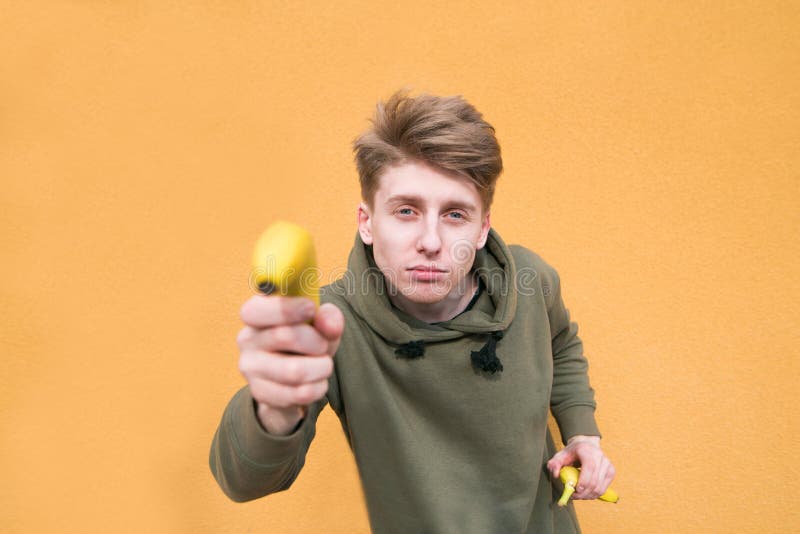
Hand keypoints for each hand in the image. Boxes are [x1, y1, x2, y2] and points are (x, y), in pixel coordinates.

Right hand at [237, 295, 343, 435]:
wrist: (295, 378)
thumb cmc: (307, 340)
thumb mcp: (320, 324)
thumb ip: (328, 318)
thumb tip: (329, 324)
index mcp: (256, 313)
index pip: (257, 310)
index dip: (287, 308)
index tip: (311, 308)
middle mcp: (247, 339)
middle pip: (284, 336)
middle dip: (317, 341)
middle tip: (323, 345)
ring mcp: (251, 368)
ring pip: (295, 371)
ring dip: (321, 367)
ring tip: (322, 365)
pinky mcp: (261, 393)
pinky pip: (300, 394)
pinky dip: (318, 387)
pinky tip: (315, 382)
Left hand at [547, 435, 614, 499]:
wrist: (587, 444)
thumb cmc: (573, 451)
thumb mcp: (561, 454)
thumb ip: (555, 463)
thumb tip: (556, 475)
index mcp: (587, 451)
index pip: (589, 467)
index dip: (583, 481)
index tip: (575, 490)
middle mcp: (600, 456)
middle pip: (594, 481)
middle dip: (583, 493)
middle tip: (573, 496)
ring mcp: (607, 464)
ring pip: (600, 487)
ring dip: (588, 496)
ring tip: (579, 496)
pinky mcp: (611, 471)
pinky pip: (604, 488)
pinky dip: (595, 495)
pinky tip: (586, 494)